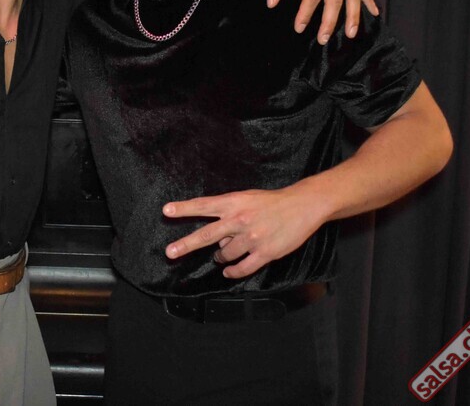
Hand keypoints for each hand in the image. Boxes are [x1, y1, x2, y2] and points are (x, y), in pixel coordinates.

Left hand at [162, 185, 327, 278]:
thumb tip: (218, 239)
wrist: (302, 206)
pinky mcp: (265, 253)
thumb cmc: (271, 201)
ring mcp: (252, 238)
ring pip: (224, 254)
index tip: (166, 211)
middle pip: (207, 235)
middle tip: (169, 252)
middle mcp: (240, 220)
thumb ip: (229, 215)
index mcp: (234, 203)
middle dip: (186, 244)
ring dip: (219, 257)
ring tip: (220, 256)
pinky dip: (233, 272)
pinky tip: (228, 272)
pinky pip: (243, 268)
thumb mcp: (246, 198)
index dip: (184, 208)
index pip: (204, 205)